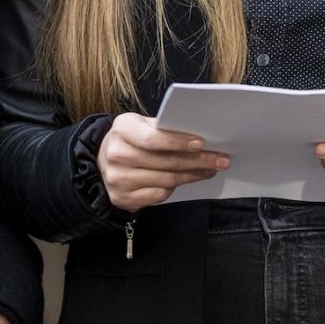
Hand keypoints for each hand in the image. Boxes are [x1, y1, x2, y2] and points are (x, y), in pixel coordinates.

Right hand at [99, 113, 228, 210]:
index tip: (202, 143)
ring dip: (192, 175)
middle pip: (165, 161)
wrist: (103, 160)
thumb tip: (201, 138)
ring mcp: (118, 179)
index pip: (153, 139)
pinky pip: (158, 195)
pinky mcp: (122, 198)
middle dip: (197, 161)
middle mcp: (117, 154)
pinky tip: (185, 180)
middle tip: (221, 160)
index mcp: (122, 130)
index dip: (178, 142)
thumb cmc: (132, 139)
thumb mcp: (142, 125)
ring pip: (166, 179)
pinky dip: (174, 188)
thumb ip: (164, 129)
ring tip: (210, 170)